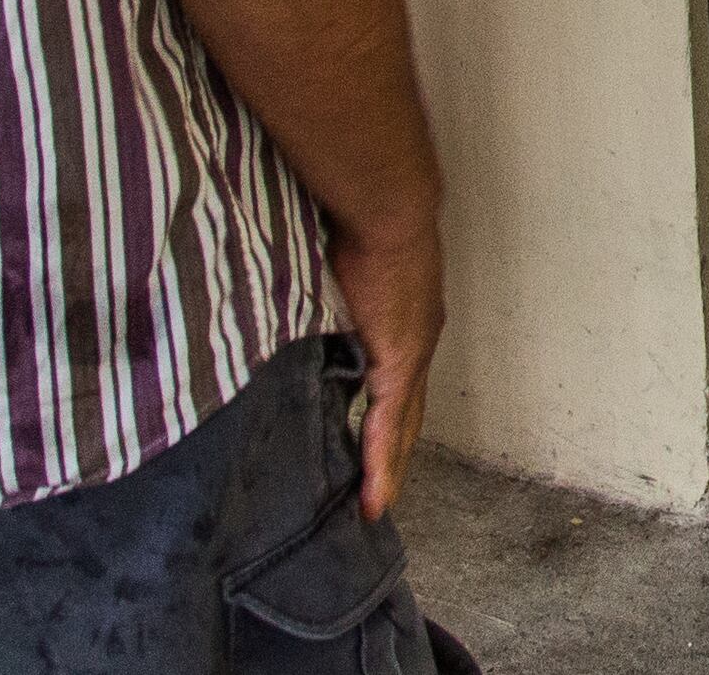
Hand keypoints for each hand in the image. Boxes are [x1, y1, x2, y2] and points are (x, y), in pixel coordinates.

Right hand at [333, 205, 444, 517]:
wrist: (387, 205)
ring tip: (374, 504)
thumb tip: (292, 308)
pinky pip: (388, 426)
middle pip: (406, 413)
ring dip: (388, 466)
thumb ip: (326, 298)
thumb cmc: (359, 220)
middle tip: (378, 493)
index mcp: (405, 320)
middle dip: (393, 454)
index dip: (389, 416)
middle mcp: (416, 341)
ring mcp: (412, 354)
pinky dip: (382, 463)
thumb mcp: (342, 271)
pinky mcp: (399, 363)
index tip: (378, 448)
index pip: (397, 379)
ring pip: (401, 427)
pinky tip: (374, 496)